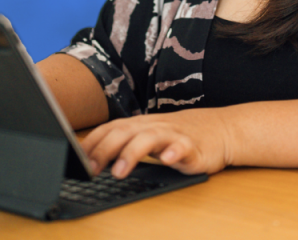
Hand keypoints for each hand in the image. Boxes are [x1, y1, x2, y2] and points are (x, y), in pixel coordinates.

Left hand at [80, 107, 235, 178]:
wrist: (221, 129)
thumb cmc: (179, 136)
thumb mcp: (149, 137)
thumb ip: (125, 144)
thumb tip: (92, 158)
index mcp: (141, 125)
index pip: (111, 128)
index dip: (92, 142)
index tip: (76, 159)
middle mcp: (154, 126)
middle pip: (125, 132)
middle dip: (105, 150)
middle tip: (90, 169)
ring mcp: (174, 135)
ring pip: (149, 138)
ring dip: (132, 154)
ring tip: (119, 172)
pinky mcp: (193, 147)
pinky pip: (183, 147)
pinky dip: (174, 152)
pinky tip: (167, 160)